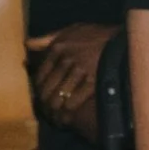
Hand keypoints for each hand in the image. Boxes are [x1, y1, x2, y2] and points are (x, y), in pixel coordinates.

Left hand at [27, 22, 111, 137]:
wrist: (122, 39)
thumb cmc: (94, 36)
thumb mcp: (70, 31)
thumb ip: (47, 39)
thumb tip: (27, 44)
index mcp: (58, 47)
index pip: (41, 74)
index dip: (39, 90)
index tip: (40, 99)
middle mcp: (66, 58)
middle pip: (48, 87)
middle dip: (45, 104)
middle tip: (47, 113)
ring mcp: (79, 70)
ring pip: (59, 96)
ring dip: (56, 110)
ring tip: (56, 118)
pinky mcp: (92, 80)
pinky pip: (74, 101)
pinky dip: (68, 111)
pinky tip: (68, 116)